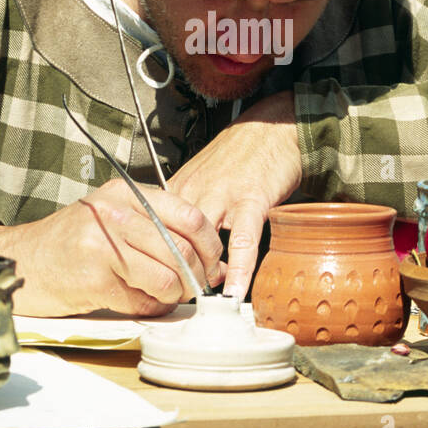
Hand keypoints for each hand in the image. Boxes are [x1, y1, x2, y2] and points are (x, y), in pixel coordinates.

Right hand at [0, 178, 223, 316]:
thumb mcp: (114, 218)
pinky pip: (142, 300)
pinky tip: (141, 302)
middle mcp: (115, 214)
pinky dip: (151, 308)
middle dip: (198, 277)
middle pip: (182, 250)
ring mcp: (103, 246)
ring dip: (175, 295)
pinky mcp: (94, 280)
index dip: (211, 246)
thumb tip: (214, 263)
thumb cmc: (73, 242)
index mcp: (125, 194)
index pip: (190, 216)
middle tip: (197, 288)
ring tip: (167, 296)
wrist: (23, 262)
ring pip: (167, 278)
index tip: (213, 263)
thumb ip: (159, 231)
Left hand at [167, 90, 301, 299]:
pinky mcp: (251, 199)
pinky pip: (242, 241)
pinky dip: (239, 269)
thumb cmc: (239, 156)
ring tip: (207, 300)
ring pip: (202, 244)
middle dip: (178, 273)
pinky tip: (236, 291)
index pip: (155, 232)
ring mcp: (222, 195)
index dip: (158, 261)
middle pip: (173, 241)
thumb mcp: (203, 180)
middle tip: (185, 297)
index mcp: (178, 189)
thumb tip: (189, 258)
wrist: (271, 128)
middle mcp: (194, 191)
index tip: (163, 283)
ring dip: (205, 275)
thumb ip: (192, 216)